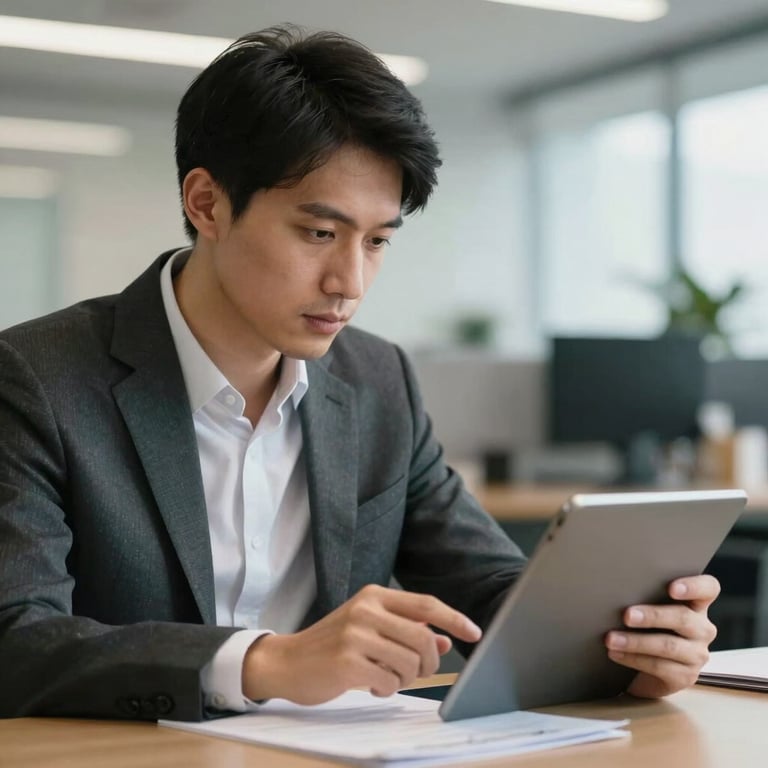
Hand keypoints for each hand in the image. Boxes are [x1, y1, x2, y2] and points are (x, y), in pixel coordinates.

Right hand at [242, 584, 481, 704]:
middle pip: (423, 637)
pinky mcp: (347, 661)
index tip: (474, 633)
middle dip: (428, 661)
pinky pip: (389, 681)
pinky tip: (370, 684)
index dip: (454, 619)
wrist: (286, 661)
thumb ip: (405, 630)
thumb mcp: (369, 628)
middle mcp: (366, 610)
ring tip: (385, 676)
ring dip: (405, 678)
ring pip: (409, 662)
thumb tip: (446, 640)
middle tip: (416, 671)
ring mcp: (356, 634)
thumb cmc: (332, 644)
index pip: (426, 604)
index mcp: (374, 595)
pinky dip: (386, 688)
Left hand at [605, 574, 719, 697]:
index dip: (694, 586)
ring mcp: (697, 654)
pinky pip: (659, 666)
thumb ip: (645, 596)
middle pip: (683, 618)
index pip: (708, 588)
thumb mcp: (649, 608)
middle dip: (652, 616)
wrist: (647, 668)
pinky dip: (633, 658)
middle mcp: (702, 628)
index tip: (671, 588)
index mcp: (696, 603)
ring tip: (611, 639)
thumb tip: (618, 589)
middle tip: (627, 615)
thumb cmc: (646, 626)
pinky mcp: (686, 676)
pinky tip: (615, 653)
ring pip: (668, 645)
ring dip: (636, 641)